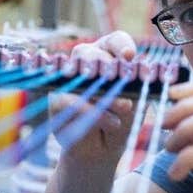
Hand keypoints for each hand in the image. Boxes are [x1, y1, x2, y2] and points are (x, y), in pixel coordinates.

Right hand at [49, 31, 137, 165]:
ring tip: (124, 108)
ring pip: (77, 71)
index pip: (114, 41)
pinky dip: (93, 112)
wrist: (102, 151)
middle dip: (108, 68)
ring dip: (104, 91)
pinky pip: (70, 99)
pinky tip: (112, 123)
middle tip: (124, 85)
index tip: (129, 56)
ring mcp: (69, 79)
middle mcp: (87, 62)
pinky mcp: (56, 99)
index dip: (121, 46)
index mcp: (110, 56)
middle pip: (90, 52)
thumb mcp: (135, 104)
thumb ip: (132, 90)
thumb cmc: (121, 120)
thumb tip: (125, 87)